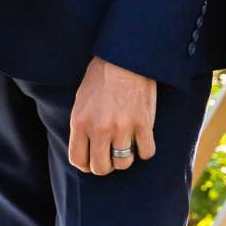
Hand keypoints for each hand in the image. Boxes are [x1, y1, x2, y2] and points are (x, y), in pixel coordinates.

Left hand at [69, 56, 156, 176]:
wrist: (126, 58)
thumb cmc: (102, 76)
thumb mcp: (81, 100)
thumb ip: (82, 125)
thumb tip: (86, 148)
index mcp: (81, 122)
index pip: (79, 160)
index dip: (86, 165)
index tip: (93, 161)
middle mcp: (100, 129)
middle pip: (101, 168)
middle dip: (105, 165)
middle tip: (110, 154)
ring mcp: (123, 128)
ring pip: (123, 164)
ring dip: (124, 158)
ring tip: (126, 145)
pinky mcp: (144, 124)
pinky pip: (146, 153)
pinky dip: (145, 150)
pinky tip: (142, 139)